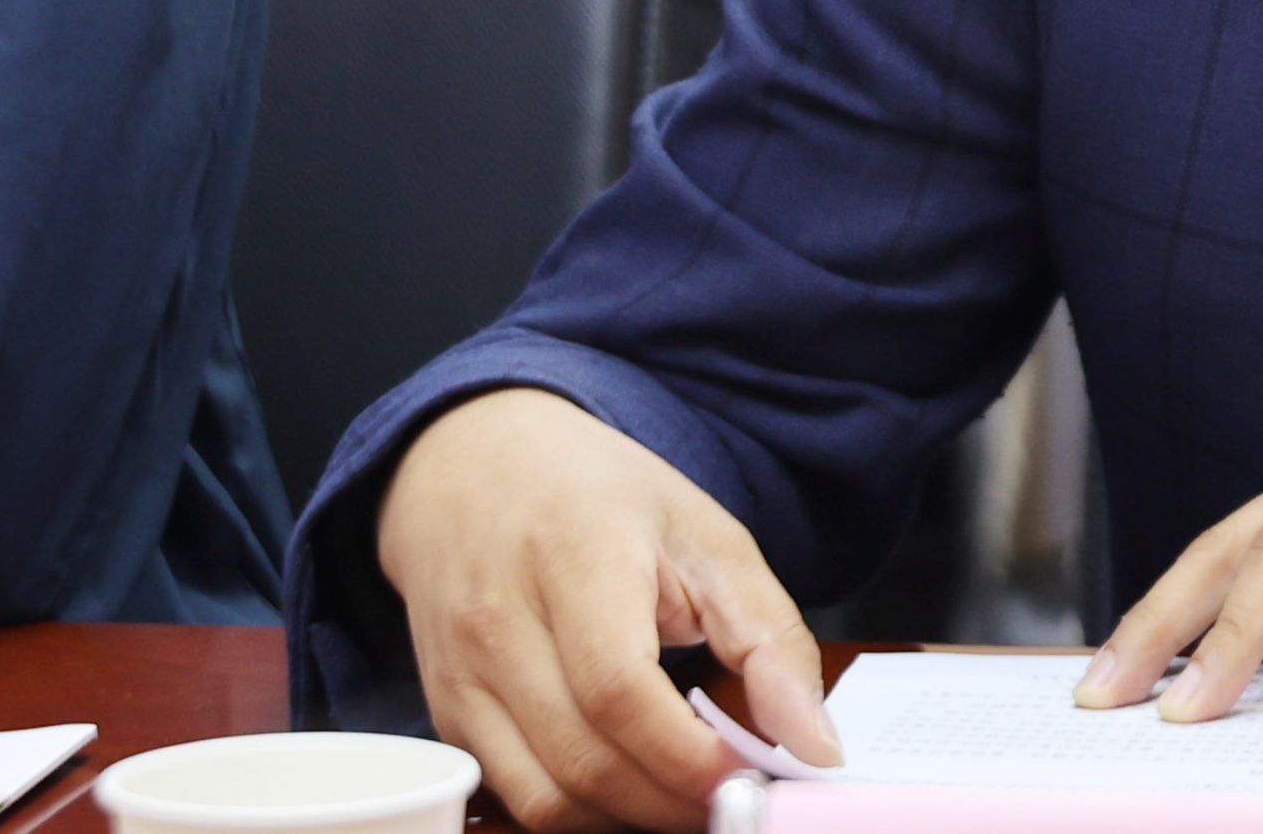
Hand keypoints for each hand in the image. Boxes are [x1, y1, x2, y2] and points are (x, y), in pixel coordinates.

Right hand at [375, 388, 837, 832]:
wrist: (473, 465)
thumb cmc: (599, 497)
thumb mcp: (708, 539)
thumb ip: (769, 641)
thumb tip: (816, 745)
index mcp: (573, 556)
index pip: (619, 691)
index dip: (689, 757)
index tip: (751, 777)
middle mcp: (498, 621)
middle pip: (584, 761)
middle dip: (673, 802)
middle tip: (736, 799)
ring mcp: (461, 674)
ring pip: (545, 798)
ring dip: (628, 818)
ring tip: (688, 797)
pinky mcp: (446, 714)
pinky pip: (513, 796)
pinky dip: (580, 810)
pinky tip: (629, 787)